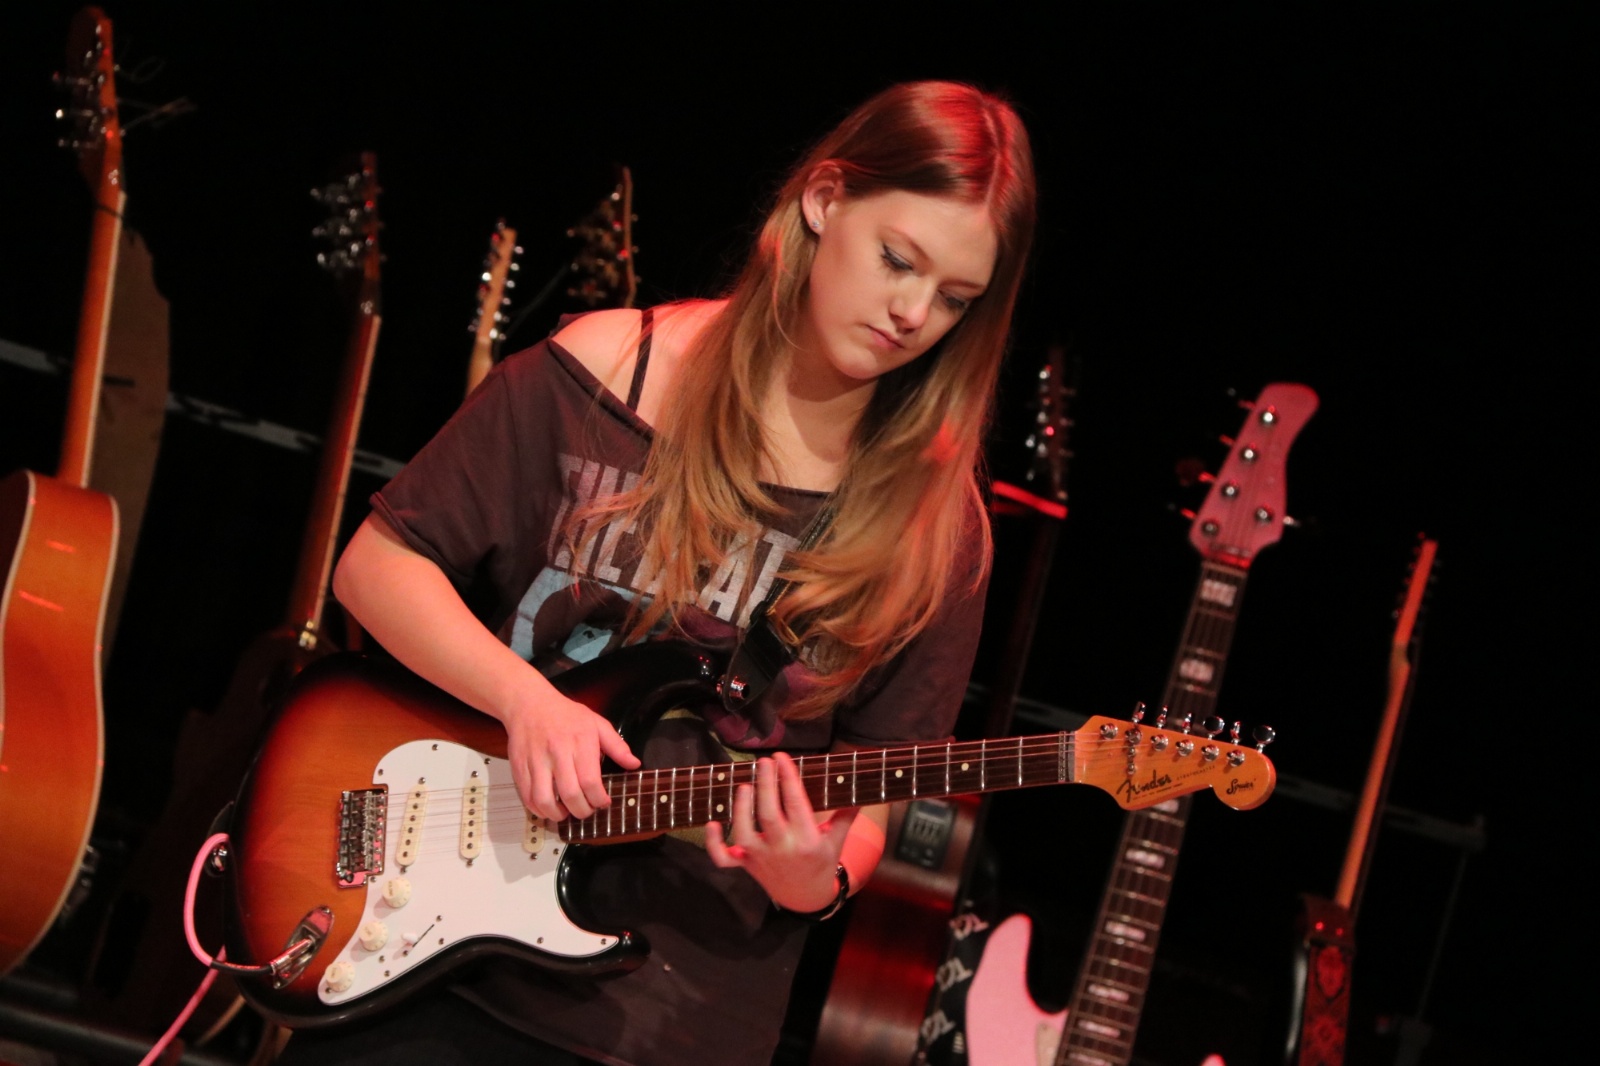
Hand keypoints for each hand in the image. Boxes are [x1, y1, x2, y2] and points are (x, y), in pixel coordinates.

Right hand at [501, 688, 640, 821]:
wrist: (529, 703)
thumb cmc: (565, 715)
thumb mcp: (597, 723)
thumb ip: (617, 745)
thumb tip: (634, 764)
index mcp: (580, 742)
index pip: (590, 781)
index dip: (599, 799)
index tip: (603, 802)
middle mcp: (557, 753)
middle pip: (570, 794)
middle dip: (582, 811)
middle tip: (587, 810)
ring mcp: (536, 761)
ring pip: (544, 799)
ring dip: (557, 815)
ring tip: (566, 813)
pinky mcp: (519, 767)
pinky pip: (527, 796)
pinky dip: (538, 809)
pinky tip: (548, 808)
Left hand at [704, 752, 856, 911]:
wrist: (806, 898)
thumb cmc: (821, 863)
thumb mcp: (837, 841)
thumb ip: (845, 815)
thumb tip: (859, 791)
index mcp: (806, 840)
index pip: (796, 804)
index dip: (788, 778)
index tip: (783, 757)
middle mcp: (781, 848)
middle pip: (768, 814)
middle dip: (765, 786)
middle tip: (763, 761)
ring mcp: (760, 858)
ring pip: (744, 833)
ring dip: (741, 809)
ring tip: (745, 785)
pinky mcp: (746, 864)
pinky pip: (724, 857)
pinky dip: (713, 843)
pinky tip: (712, 823)